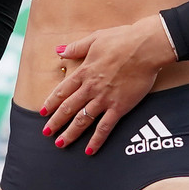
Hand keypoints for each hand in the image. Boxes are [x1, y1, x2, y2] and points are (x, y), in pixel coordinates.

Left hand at [40, 14, 176, 154]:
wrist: (145, 48)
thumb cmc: (122, 40)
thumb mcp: (95, 38)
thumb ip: (76, 47)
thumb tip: (59, 51)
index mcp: (84, 71)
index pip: (62, 91)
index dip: (51, 102)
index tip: (43, 112)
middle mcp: (91, 88)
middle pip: (68, 108)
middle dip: (55, 122)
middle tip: (46, 133)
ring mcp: (104, 99)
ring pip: (82, 120)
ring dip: (70, 134)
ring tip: (60, 143)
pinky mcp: (119, 107)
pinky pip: (105, 128)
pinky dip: (96, 140)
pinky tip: (89, 150)